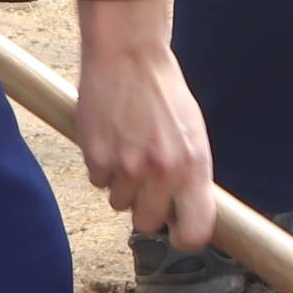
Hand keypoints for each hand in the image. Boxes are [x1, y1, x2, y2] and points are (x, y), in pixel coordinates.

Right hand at [74, 0, 214, 248]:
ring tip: (127, 149)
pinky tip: (110, 138)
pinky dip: (101, 166)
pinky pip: (98, 181)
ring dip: (121, 184)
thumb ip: (191, 173)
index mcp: (194, 166)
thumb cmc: (163, 92)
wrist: (128, 55)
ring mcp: (128, 167)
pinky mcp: (97, 158)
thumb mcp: (193, 132)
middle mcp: (163, 172)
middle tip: (144, 181)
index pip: (194, 230)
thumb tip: (187, 210)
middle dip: (144, 208)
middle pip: (147, 223)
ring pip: (119, 204)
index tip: (176, 233)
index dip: (184, 237)